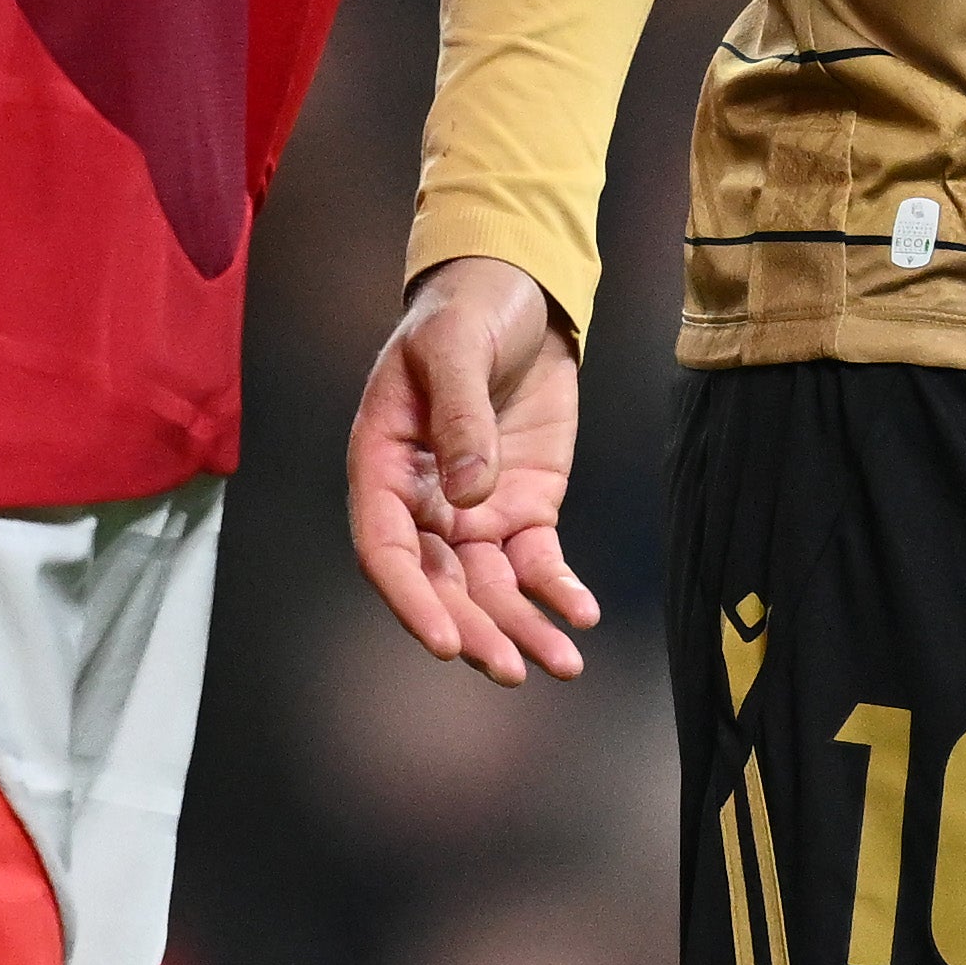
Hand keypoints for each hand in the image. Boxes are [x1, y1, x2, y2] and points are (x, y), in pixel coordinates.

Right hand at [345, 253, 597, 679]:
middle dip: (476, 630)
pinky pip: (538, 562)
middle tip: (512, 669)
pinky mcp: (524, 506)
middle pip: (442, 584)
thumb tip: (469, 495)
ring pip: (492, 587)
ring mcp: (475, 510)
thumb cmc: (464, 313)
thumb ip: (460, 418)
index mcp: (384, 466)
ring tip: (562, 663)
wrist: (513, 296)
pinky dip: (558, 591)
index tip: (447, 640)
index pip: (386, 549)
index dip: (412, 599)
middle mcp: (424, 503)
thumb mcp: (455, 347)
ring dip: (521, 627)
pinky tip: (582, 615)